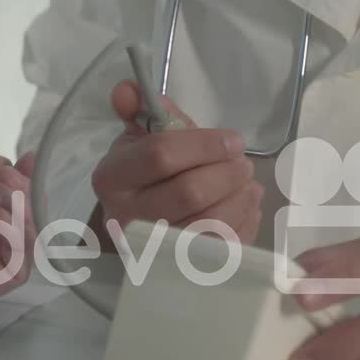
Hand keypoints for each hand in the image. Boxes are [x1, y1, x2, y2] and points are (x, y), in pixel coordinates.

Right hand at [91, 82, 263, 243]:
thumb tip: (128, 89)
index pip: (160, 155)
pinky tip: (246, 205)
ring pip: (210, 223)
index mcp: (112, 178)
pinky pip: (223, 248)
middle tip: (243, 163)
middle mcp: (126, 217)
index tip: (232, 140)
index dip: (204, 144)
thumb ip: (141, 109)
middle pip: (190, 192)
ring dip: (239, 198)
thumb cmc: (144, 178)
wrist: (135, 229)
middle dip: (227, 173)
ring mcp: (153, 251)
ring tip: (247, 182)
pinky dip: (243, 222)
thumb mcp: (139, 139)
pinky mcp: (181, 271)